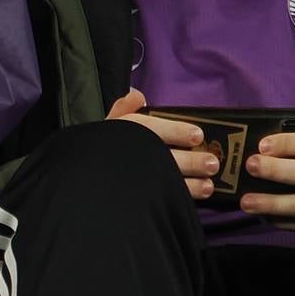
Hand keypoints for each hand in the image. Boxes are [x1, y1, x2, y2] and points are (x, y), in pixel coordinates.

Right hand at [107, 88, 220, 202]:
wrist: (82, 185)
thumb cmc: (100, 151)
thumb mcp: (108, 127)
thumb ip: (123, 108)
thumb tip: (137, 95)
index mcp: (124, 133)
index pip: (151, 129)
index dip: (176, 131)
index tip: (197, 135)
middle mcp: (132, 156)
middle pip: (164, 158)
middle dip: (191, 162)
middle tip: (212, 163)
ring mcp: (137, 181)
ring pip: (167, 183)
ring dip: (191, 185)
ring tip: (209, 186)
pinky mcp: (140, 200)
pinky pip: (162, 200)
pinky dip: (181, 200)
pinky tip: (194, 199)